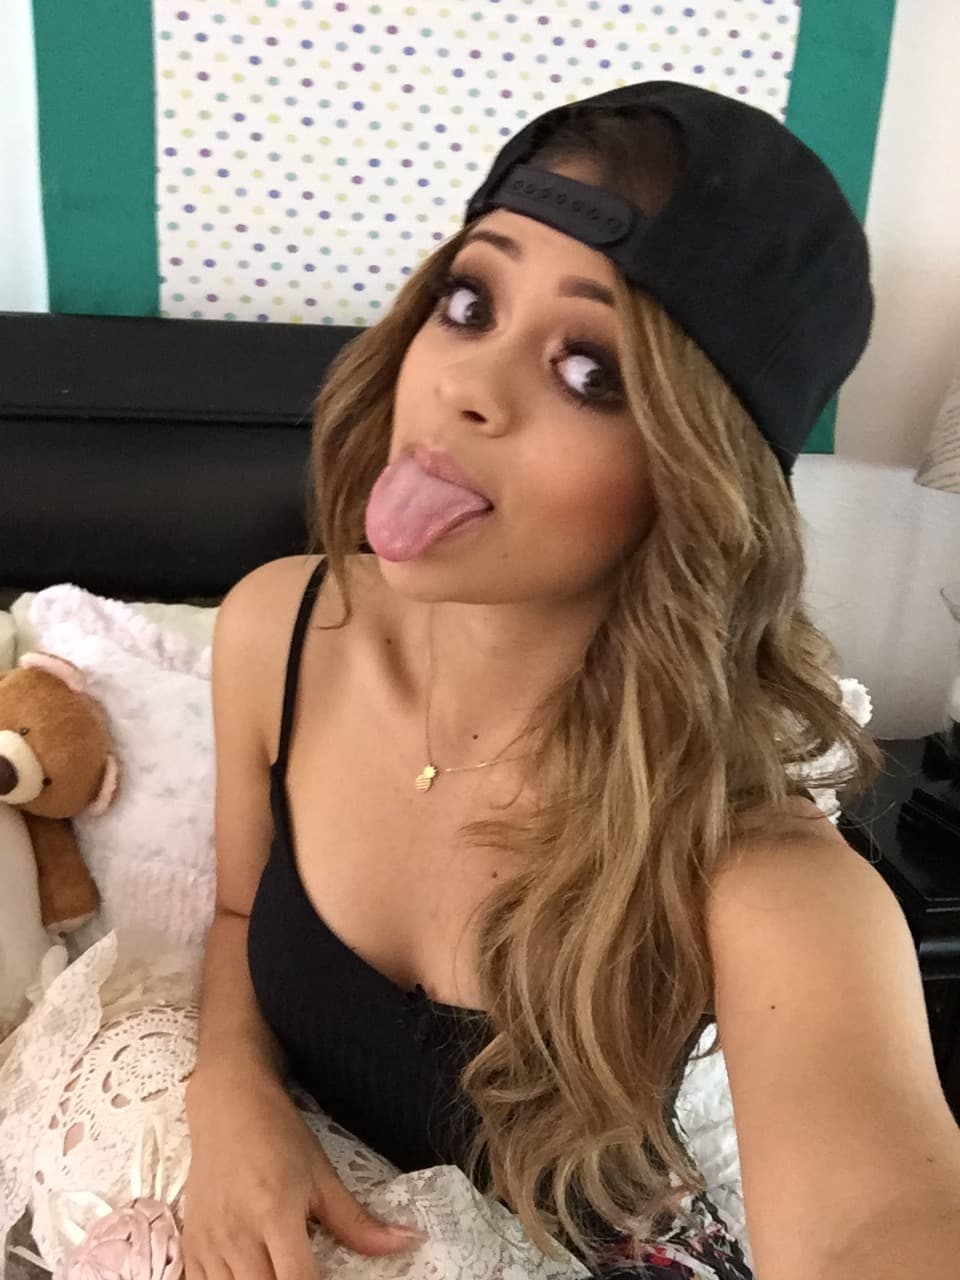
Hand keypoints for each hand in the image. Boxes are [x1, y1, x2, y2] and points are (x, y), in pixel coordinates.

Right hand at [182, 1066, 425, 1279]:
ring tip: (282, 1275)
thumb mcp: (322, 1175)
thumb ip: (358, 1222)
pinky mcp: (192, 1246)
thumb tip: (407, 1242)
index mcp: (276, 1214)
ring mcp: (209, 1245)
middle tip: (310, 1276)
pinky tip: (251, 1278)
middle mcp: (238, 1235)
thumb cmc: (278, 1134)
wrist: (228, 1103)